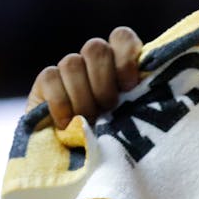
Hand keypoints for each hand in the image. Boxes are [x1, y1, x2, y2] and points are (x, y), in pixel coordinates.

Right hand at [27, 27, 143, 128]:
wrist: (83, 161)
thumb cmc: (119, 139)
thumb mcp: (138, 118)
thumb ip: (143, 96)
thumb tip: (152, 84)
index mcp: (121, 63)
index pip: (121, 37)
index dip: (125, 57)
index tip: (128, 86)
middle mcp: (94, 61)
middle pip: (95, 48)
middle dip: (103, 81)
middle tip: (109, 107)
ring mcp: (69, 69)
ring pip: (72, 62)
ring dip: (83, 97)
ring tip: (90, 120)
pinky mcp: (46, 82)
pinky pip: (50, 78)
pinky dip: (61, 103)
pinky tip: (67, 123)